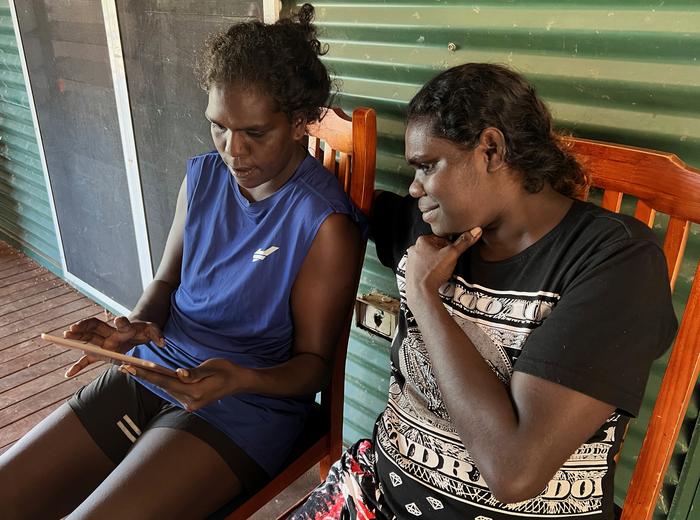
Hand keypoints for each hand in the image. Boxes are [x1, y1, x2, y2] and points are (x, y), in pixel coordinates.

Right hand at [63, 316, 164, 376]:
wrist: (134, 331)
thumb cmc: (142, 330)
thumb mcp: (152, 330)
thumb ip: (157, 335)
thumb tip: (163, 343)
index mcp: (125, 328)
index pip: (122, 323)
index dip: (120, 322)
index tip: (118, 320)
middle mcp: (110, 333)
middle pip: (95, 327)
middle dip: (84, 327)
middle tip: (73, 328)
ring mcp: (103, 342)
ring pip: (87, 339)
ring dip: (76, 339)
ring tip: (64, 339)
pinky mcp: (100, 353)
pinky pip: (88, 360)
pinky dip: (79, 367)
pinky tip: (69, 374)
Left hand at [119, 358, 241, 411]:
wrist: (238, 382)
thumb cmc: (225, 370)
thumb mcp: (211, 367)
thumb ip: (193, 372)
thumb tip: (178, 373)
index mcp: (194, 391)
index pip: (164, 381)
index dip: (146, 375)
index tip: (130, 369)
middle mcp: (190, 401)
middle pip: (162, 386)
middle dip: (144, 376)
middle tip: (125, 367)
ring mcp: (190, 404)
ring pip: (167, 389)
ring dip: (153, 380)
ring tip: (135, 369)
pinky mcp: (191, 403)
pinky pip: (174, 392)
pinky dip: (164, 383)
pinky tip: (155, 376)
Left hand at [405, 228, 481, 305]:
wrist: (421, 292)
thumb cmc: (433, 272)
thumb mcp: (452, 254)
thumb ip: (463, 242)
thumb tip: (475, 231)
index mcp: (422, 241)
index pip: (441, 238)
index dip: (450, 246)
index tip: (453, 254)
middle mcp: (414, 249)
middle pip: (434, 248)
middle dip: (442, 255)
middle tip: (448, 263)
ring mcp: (410, 261)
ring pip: (428, 259)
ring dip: (435, 263)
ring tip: (441, 271)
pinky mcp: (410, 272)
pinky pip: (422, 268)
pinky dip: (429, 271)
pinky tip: (434, 277)